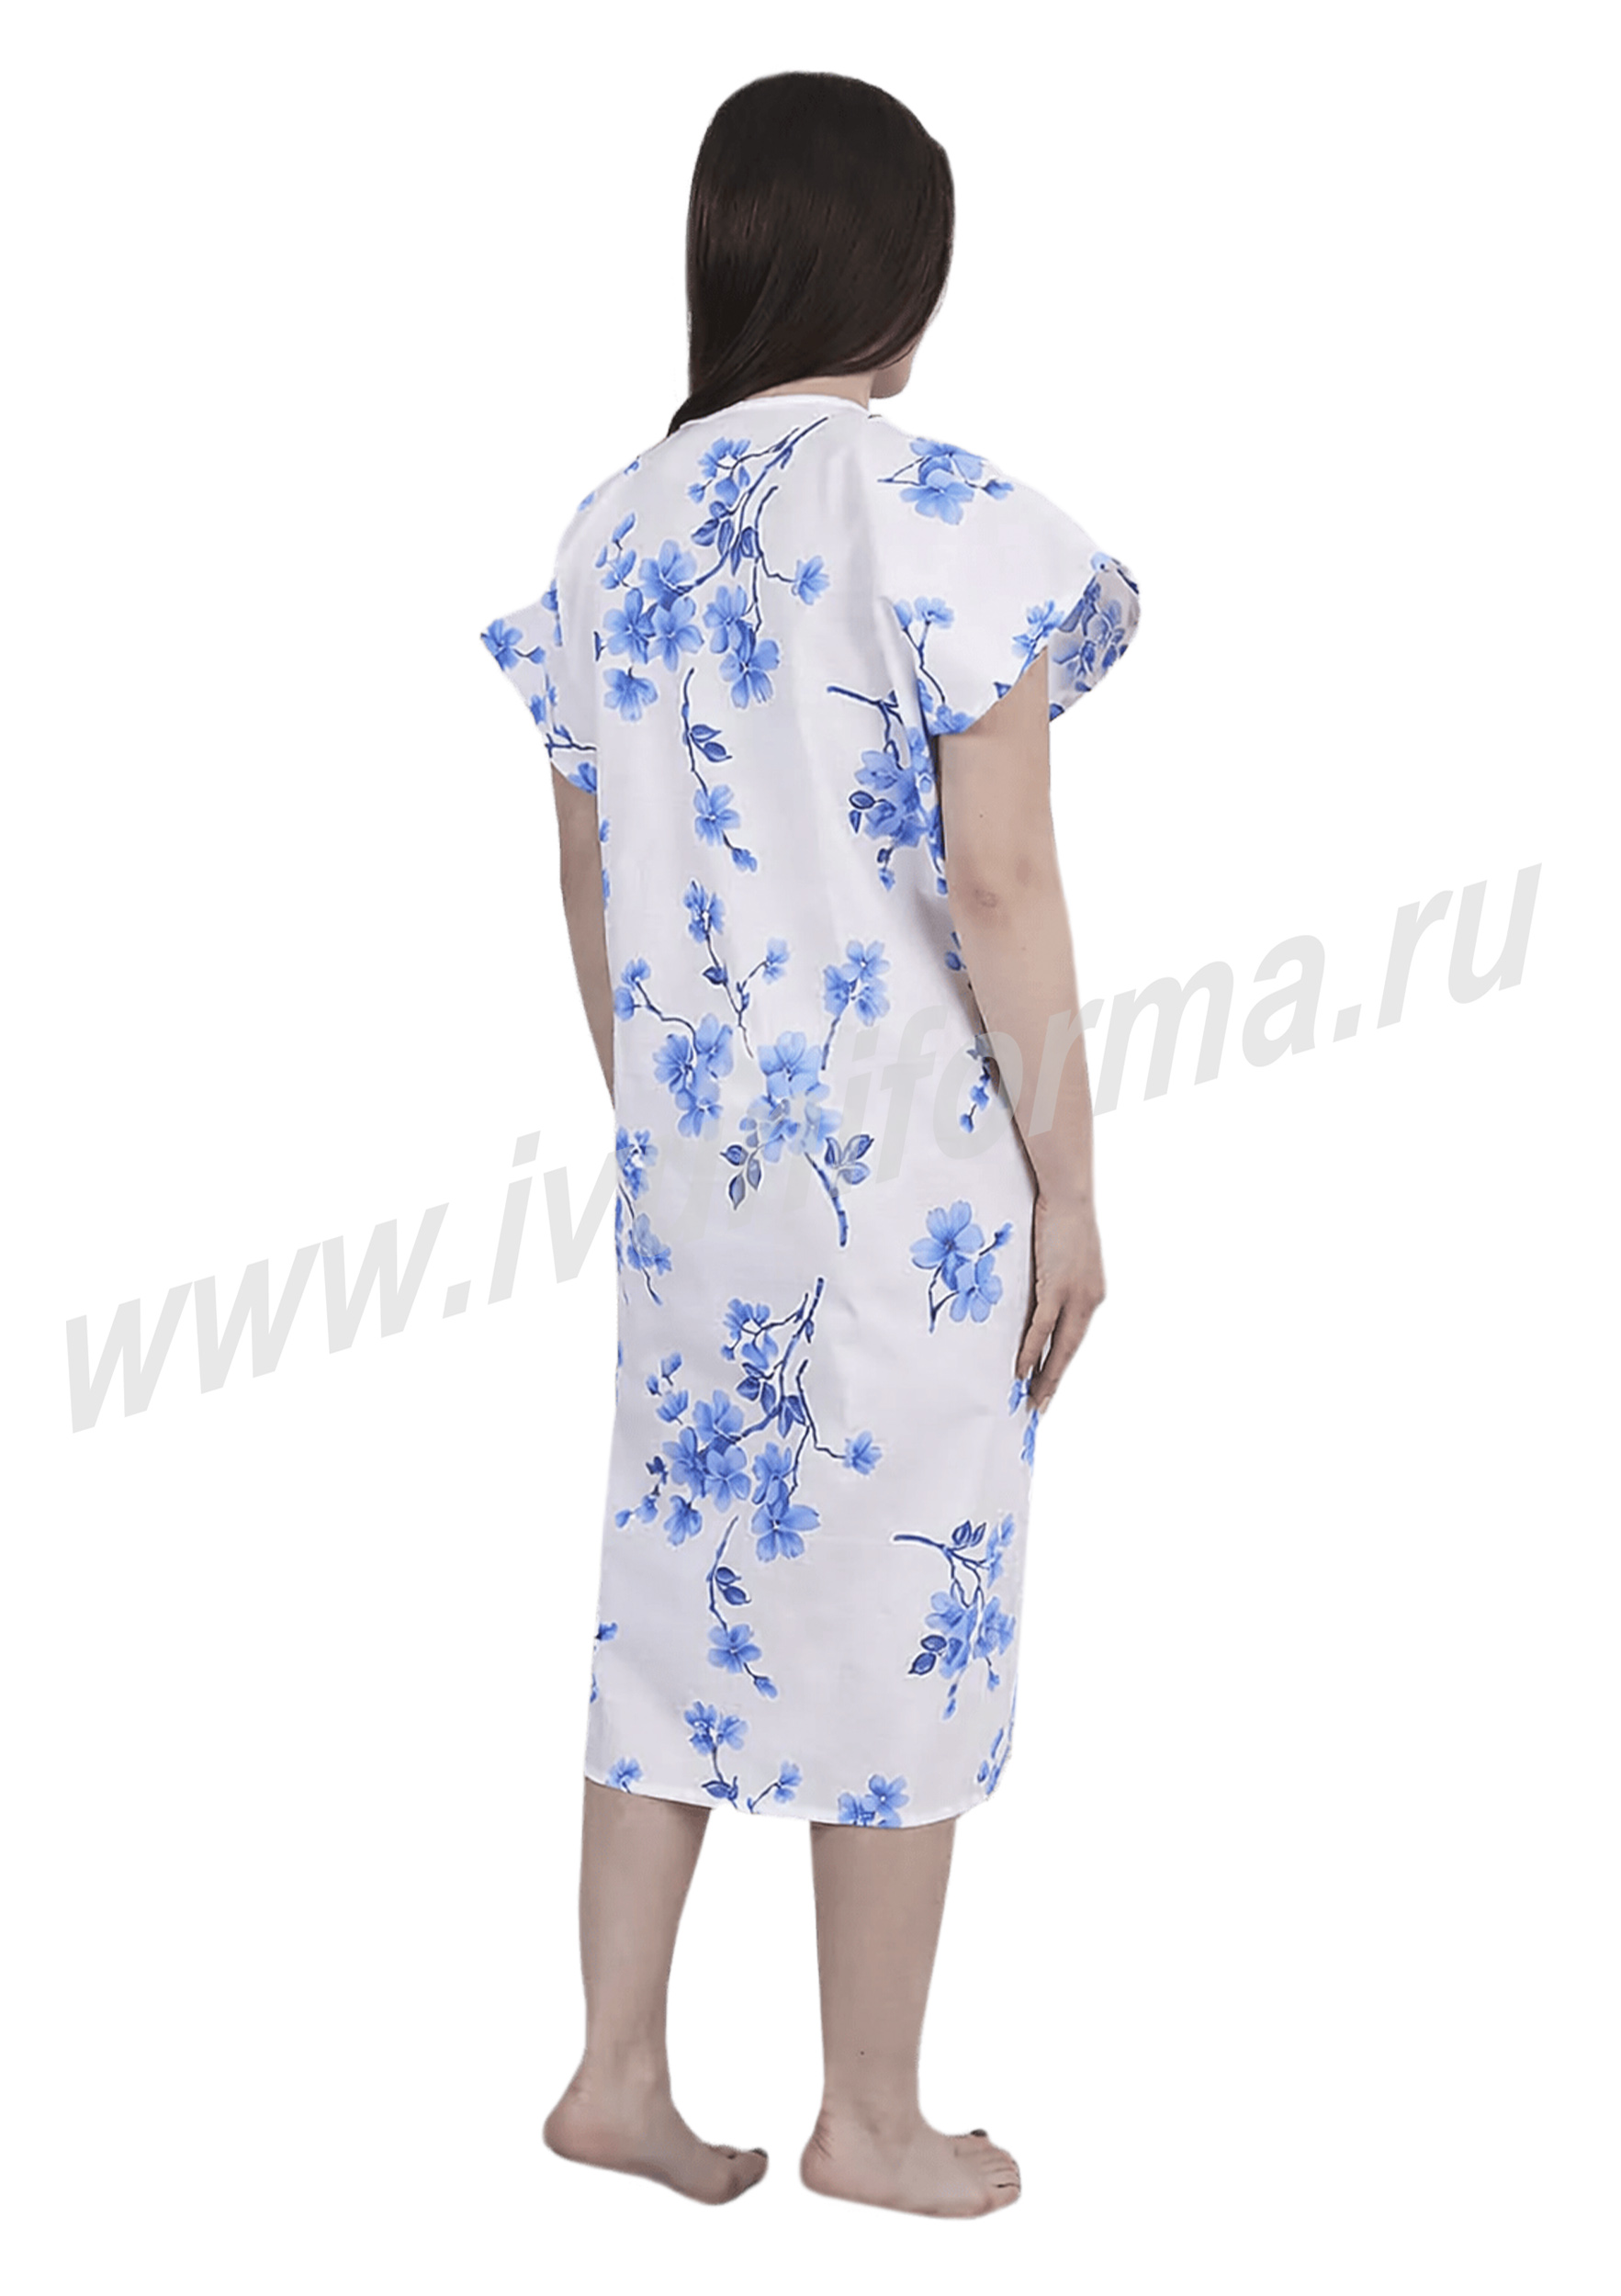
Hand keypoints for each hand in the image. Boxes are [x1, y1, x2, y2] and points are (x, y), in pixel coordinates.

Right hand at [1015, 1191, 1105, 1414]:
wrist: (1069, 1195)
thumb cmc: (1061, 1219)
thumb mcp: (1062, 1257)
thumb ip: (1053, 1282)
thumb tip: (1034, 1299)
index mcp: (1091, 1294)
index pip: (1075, 1338)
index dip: (1061, 1363)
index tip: (1050, 1386)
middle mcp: (1089, 1300)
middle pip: (1070, 1350)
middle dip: (1054, 1380)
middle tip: (1039, 1406)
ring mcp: (1076, 1296)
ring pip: (1059, 1346)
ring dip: (1045, 1376)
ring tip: (1031, 1399)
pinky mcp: (1058, 1288)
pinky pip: (1043, 1328)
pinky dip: (1032, 1351)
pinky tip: (1021, 1370)